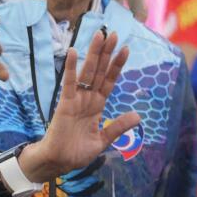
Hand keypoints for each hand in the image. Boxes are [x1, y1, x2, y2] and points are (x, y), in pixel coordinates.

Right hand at [18, 30, 139, 183]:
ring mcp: (76, 100)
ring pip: (87, 73)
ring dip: (93, 55)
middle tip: (113, 33)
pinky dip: (71, 69)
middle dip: (106, 53)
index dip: (117, 65)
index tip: (126, 48)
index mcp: (97, 105)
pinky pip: (69, 84)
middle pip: (99, 71)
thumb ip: (118, 127)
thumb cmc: (77, 152)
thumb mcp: (103, 140)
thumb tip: (138, 116)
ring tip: (99, 36)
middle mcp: (88, 99)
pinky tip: (74, 53)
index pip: (110, 80)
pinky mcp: (64, 104)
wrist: (58, 163)